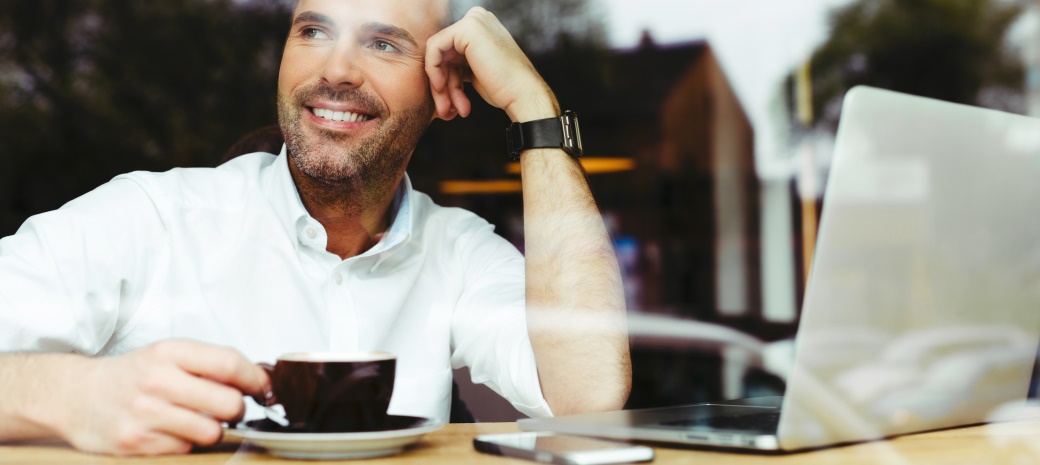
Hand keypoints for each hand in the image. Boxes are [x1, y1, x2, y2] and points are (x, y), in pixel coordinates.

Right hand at [57, 340, 268, 455]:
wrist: (76, 396)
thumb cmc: (133, 375)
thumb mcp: (168, 354)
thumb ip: (209, 363)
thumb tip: (260, 379)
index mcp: (170, 352)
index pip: (230, 364)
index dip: (255, 379)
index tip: (262, 388)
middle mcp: (158, 380)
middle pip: (229, 402)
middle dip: (238, 409)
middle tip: (230, 408)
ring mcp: (146, 413)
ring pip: (212, 431)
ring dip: (213, 429)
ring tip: (198, 420)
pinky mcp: (136, 442)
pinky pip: (186, 448)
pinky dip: (186, 442)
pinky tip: (171, 431)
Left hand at [425, 7, 559, 121]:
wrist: (522, 94)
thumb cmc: (504, 88)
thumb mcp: (476, 70)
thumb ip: (458, 62)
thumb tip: (433, 69)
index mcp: (480, 26)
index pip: (448, 50)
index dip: (446, 78)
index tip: (451, 102)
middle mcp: (477, 18)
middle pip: (442, 52)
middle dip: (443, 84)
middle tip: (446, 110)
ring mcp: (474, 20)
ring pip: (437, 53)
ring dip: (441, 85)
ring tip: (450, 108)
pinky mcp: (467, 28)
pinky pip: (434, 48)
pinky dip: (434, 71)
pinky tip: (443, 89)